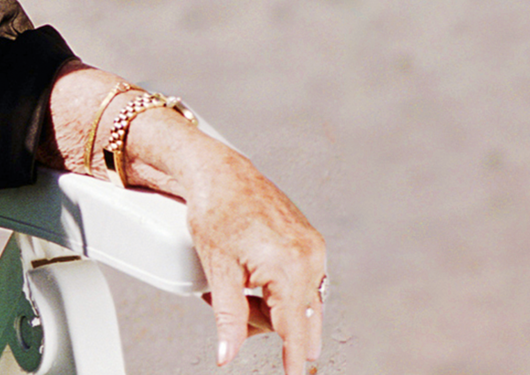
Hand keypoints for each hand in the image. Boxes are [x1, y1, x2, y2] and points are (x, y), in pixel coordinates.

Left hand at [178, 150, 325, 373]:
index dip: (294, 358)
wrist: (221, 173)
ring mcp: (313, 249)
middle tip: (234, 311)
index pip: (295, 328)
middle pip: (300, 319)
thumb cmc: (216, 211)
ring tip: (234, 285)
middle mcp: (310, 258)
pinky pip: (302, 282)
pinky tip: (251, 276)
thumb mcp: (217, 270)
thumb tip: (227, 354)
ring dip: (268, 306)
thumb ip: (228, 318)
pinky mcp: (309, 243)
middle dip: (268, 325)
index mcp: (289, 267)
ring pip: (299, 302)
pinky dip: (277, 289)